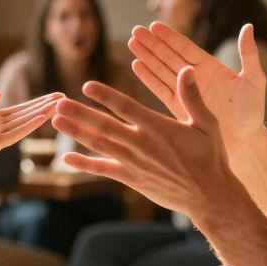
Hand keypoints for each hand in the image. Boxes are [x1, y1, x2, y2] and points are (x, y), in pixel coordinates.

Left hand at [0, 90, 60, 174]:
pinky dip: (28, 126)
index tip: (52, 96)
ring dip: (41, 114)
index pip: (18, 110)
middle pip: (26, 116)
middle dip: (44, 106)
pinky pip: (14, 134)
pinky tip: (41, 118)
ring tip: (58, 105)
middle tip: (64, 98)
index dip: (35, 103)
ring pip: (24, 124)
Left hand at [51, 67, 237, 217]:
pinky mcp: (131, 179)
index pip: (127, 107)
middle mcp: (142, 145)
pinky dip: (84, 164)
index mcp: (159, 128)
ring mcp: (134, 163)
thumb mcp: (206, 124)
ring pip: (100, 145)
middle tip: (58, 103)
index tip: (87, 86)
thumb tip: (186, 69)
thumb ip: (192, 97)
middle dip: (80, 114)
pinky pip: (103, 170)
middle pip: (105, 126)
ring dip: (77, 132)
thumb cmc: (210, 157)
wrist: (208, 196)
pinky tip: (66, 157)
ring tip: (56, 121)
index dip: (106, 96)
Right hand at [129, 22, 266, 153]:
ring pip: (162, 70)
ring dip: (147, 57)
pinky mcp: (179, 108)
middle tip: (135, 31)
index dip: (170, 38)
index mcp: (210, 67)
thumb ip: (249, 54)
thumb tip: (248, 26)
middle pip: (169, 56)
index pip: (186, 48)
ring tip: (132, 43)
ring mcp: (185, 92)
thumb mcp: (254, 80)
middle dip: (153, 44)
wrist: (245, 142)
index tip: (154, 26)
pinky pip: (161, 90)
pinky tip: (136, 66)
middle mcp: (195, 77)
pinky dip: (149, 78)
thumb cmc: (253, 112)